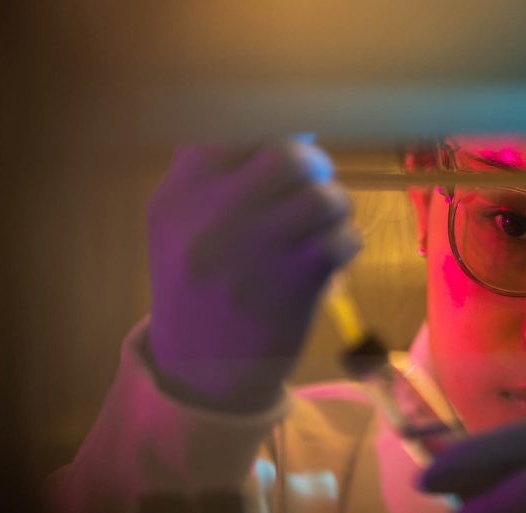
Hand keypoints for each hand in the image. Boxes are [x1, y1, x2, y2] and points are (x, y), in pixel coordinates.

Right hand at [146, 140, 359, 411]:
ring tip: (323, 224)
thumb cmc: (199, 286)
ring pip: (323, 197)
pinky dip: (346, 242)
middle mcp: (213, 220)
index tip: (278, 150)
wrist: (200, 372)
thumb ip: (218, 175)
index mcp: (179, 195)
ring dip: (334, 206)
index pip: (232, 129)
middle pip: (288, 155)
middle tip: (313, 183)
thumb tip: (294, 128)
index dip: (269, 132)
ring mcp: (254, 254)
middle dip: (313, 164)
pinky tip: (330, 257)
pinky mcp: (293, 286)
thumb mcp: (180, 225)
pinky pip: (343, 239)